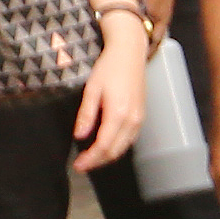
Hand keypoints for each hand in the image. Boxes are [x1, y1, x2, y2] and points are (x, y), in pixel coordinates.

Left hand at [67, 27, 146, 172]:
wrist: (130, 53)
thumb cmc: (109, 67)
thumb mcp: (92, 89)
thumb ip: (86, 114)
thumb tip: (80, 136)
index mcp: (118, 113)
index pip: (104, 146)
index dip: (90, 159)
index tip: (78, 165)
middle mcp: (132, 119)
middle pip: (115, 151)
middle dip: (97, 161)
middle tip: (81, 165)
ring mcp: (139, 118)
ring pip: (123, 147)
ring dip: (107, 156)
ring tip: (90, 158)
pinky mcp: (141, 116)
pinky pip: (130, 139)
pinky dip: (117, 147)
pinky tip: (105, 146)